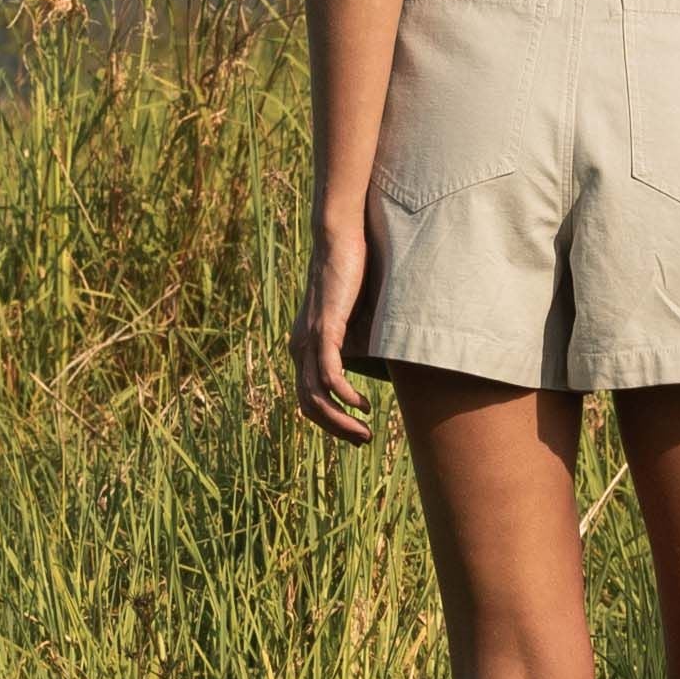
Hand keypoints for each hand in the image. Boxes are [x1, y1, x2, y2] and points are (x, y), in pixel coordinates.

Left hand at [291, 222, 374, 442]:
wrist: (340, 238)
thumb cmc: (352, 272)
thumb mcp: (354, 316)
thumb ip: (358, 340)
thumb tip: (379, 360)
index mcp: (304, 347)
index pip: (309, 398)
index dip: (331, 421)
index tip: (357, 430)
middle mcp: (300, 348)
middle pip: (308, 406)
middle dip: (336, 430)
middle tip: (362, 440)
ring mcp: (310, 340)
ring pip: (316, 398)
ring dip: (341, 422)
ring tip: (364, 432)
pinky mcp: (324, 331)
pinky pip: (328, 376)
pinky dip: (344, 396)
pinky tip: (362, 404)